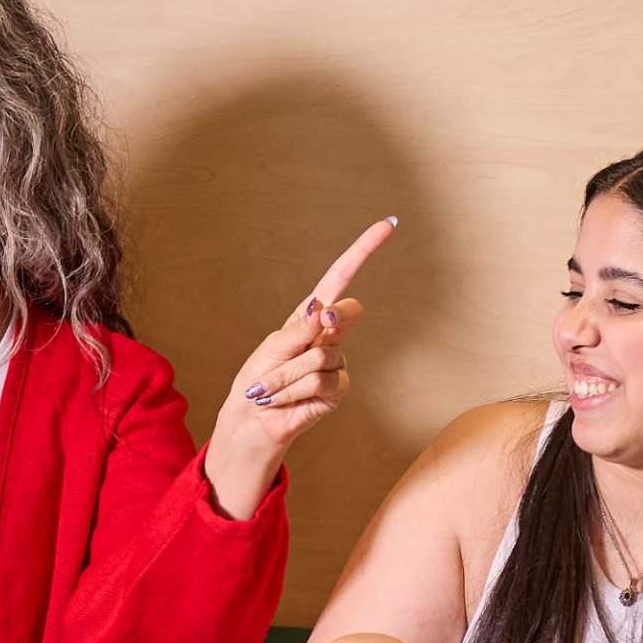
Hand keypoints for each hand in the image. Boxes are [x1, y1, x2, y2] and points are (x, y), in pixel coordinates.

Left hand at [203, 216, 396, 515]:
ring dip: (285, 375)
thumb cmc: (258, 378)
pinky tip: (283, 400)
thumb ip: (299, 329)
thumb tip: (326, 310)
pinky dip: (292, 390)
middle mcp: (330, 334)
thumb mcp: (272, 347)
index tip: (389, 224)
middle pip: (345, 312)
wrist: (253, 419)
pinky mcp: (339, 388)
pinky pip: (319, 380)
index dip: (364, 251)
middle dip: (324, 324)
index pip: (341, 277)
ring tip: (271, 388)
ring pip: (319, 356)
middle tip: (305, 337)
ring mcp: (338, 362)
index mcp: (310, 315)